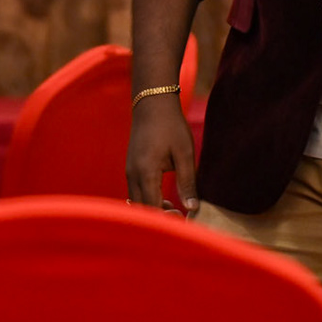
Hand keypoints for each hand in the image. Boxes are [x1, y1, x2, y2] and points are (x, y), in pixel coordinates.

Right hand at [126, 97, 197, 211]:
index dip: (166, 219)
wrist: (152, 103)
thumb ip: (187, 182)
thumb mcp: (185, 154)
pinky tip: (163, 196)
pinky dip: (147, 199)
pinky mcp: (130, 168)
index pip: (152, 208)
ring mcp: (129, 171)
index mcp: (146, 173)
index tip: (183, 218)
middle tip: (179, 215)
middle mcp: (132, 175)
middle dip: (158, 217)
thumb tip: (192, 208)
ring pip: (136, 202)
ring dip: (152, 209)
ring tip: (173, 206)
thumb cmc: (171, 126)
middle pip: (141, 209)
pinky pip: (135, 192)